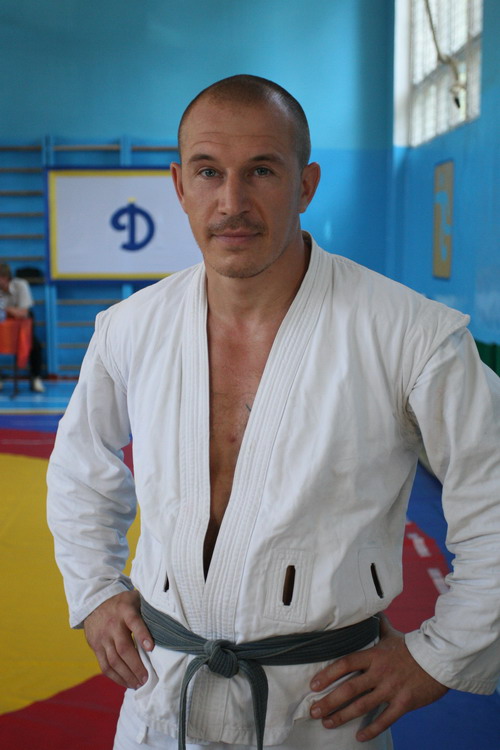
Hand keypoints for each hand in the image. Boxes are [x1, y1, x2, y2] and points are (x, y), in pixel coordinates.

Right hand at [83, 590, 153, 688]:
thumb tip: (169, 622)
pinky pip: (104, 666)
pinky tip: (126, 683)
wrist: (95, 602)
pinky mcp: (95, 647)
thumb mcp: (136, 599)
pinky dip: (116, 677)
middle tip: (148, 679)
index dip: (142, 635)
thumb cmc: (122, 603)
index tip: (151, 648)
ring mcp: (102, 637)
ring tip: (139, 684)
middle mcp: (112, 624)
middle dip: (136, 666)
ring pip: (113, 661)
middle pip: (124, 648)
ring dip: (127, 675)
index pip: (134, 622)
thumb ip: (148, 609)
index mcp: (125, 610)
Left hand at [309, 614, 447, 741]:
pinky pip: (385, 719)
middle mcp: (379, 673)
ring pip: (362, 706)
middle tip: (313, 711)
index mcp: (374, 655)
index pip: (345, 664)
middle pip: (349, 688)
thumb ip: (379, 627)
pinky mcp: (404, 703)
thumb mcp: (393, 635)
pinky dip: (372, 729)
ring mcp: (391, 689)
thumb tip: (373, 613)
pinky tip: (359, 737)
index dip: (328, 674)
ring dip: (343, 716)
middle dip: (329, 701)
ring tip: (327, 723)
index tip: (314, 685)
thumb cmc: (413, 647)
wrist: (440, 659)